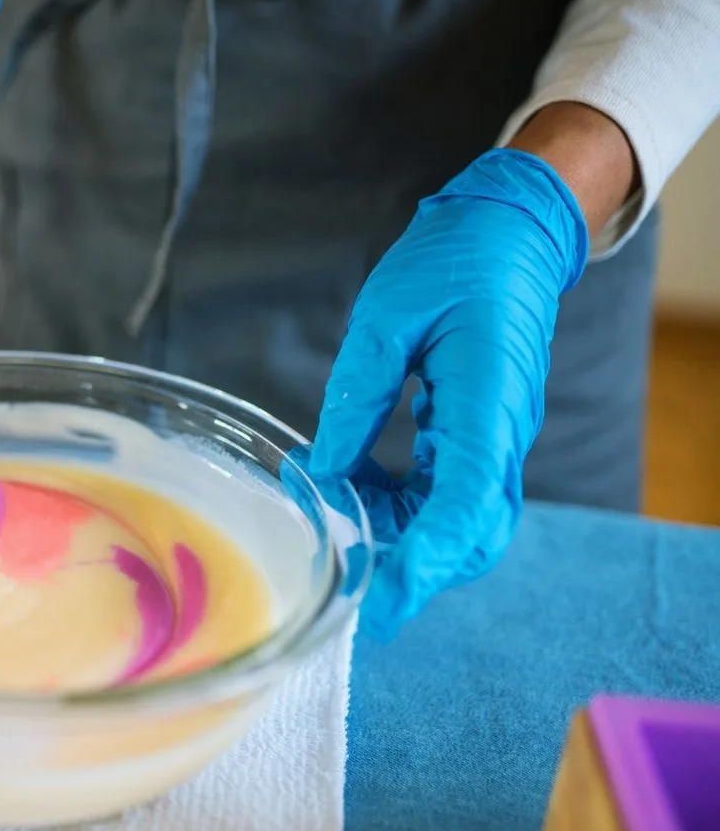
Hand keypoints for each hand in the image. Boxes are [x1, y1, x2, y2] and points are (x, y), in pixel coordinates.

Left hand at [310, 148, 588, 638]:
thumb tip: (323, 469)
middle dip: (421, 570)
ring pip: (462, 517)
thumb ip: (357, 396)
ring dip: (406, 536)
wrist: (508, 232)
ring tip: (340, 523)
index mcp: (487, 403)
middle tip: (358, 595)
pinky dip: (405, 504)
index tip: (384, 598)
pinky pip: (450, 489)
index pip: (466, 503)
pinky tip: (355, 486)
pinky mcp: (480, 433)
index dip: (426, 558)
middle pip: (474, 532)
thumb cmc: (452, 263)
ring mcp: (496, 436)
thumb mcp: (386, 319)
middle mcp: (502, 433)